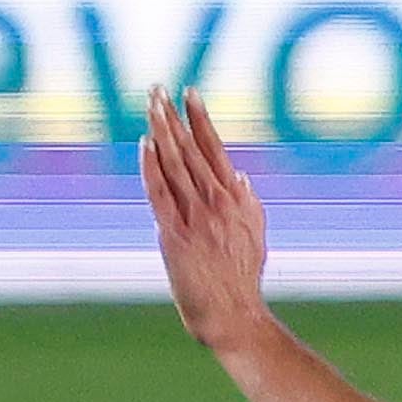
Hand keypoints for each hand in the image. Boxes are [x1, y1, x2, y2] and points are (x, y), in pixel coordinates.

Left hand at [138, 87, 274, 355]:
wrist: (233, 312)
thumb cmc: (242, 278)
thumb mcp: (255, 235)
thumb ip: (247, 204)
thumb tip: (241, 177)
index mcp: (237, 198)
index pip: (215, 147)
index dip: (200, 118)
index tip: (189, 92)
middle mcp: (217, 201)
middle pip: (191, 149)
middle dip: (173, 116)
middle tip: (158, 89)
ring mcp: (196, 216)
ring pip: (175, 164)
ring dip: (161, 132)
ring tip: (150, 105)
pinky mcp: (175, 233)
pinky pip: (160, 192)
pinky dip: (152, 166)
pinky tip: (145, 144)